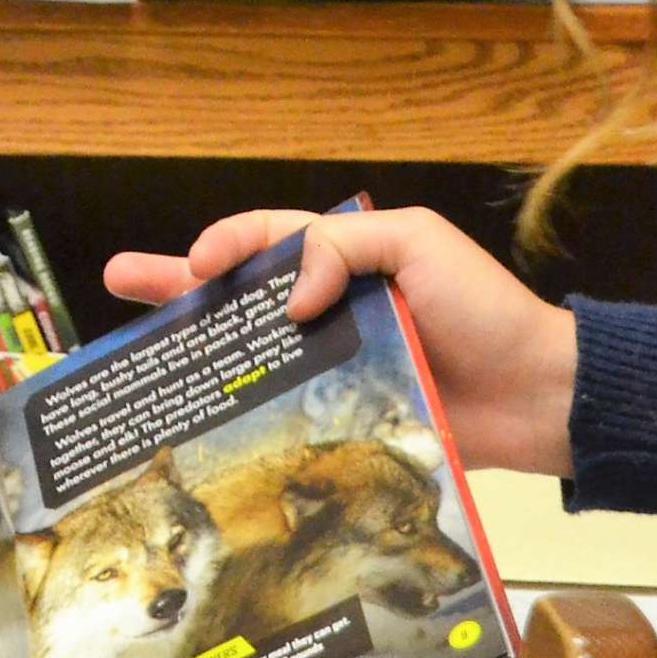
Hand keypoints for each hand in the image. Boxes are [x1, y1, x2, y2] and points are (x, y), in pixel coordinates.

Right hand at [105, 207, 579, 474]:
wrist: (537, 395)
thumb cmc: (485, 310)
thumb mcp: (419, 245)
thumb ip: (344, 249)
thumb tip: (289, 298)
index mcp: (347, 257)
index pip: (269, 237)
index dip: (227, 245)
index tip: (198, 265)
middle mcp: (331, 307)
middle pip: (240, 292)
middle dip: (177, 282)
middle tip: (119, 278)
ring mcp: (335, 364)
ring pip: (252, 352)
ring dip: (195, 348)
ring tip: (139, 350)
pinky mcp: (345, 416)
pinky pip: (284, 409)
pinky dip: (239, 411)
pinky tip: (198, 420)